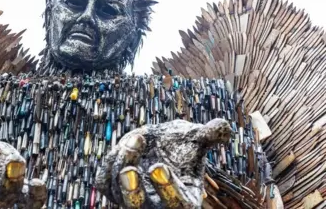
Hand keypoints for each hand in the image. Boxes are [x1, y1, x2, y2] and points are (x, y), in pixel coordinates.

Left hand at [95, 118, 231, 207]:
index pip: (176, 204)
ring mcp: (132, 198)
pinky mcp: (114, 187)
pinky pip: (105, 182)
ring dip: (122, 165)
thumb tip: (224, 127)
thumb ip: (210, 135)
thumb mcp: (198, 139)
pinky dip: (111, 163)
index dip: (166, 188)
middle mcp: (155, 205)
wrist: (161, 144)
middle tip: (129, 171)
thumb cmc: (183, 146)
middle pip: (139, 206)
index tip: (158, 167)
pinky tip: (125, 145)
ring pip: (119, 192)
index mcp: (183, 200)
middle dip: (132, 190)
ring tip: (135, 140)